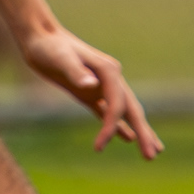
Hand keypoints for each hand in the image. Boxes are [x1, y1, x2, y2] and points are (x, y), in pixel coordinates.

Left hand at [15, 24, 163, 158]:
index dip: (112, 127)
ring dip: (139, 130)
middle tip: (153, 156)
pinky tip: (128, 138)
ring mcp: (101, 86)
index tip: (98, 147)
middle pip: (131, 109)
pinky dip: (119, 126)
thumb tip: (91, 85)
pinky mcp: (89, 92)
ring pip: (125, 112)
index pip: (117, 105)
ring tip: (153, 151)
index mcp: (109, 70)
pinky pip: (107, 112)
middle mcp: (110, 78)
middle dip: (144, 132)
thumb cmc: (49, 46)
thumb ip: (75, 71)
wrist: (39, 37)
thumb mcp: (60, 58)